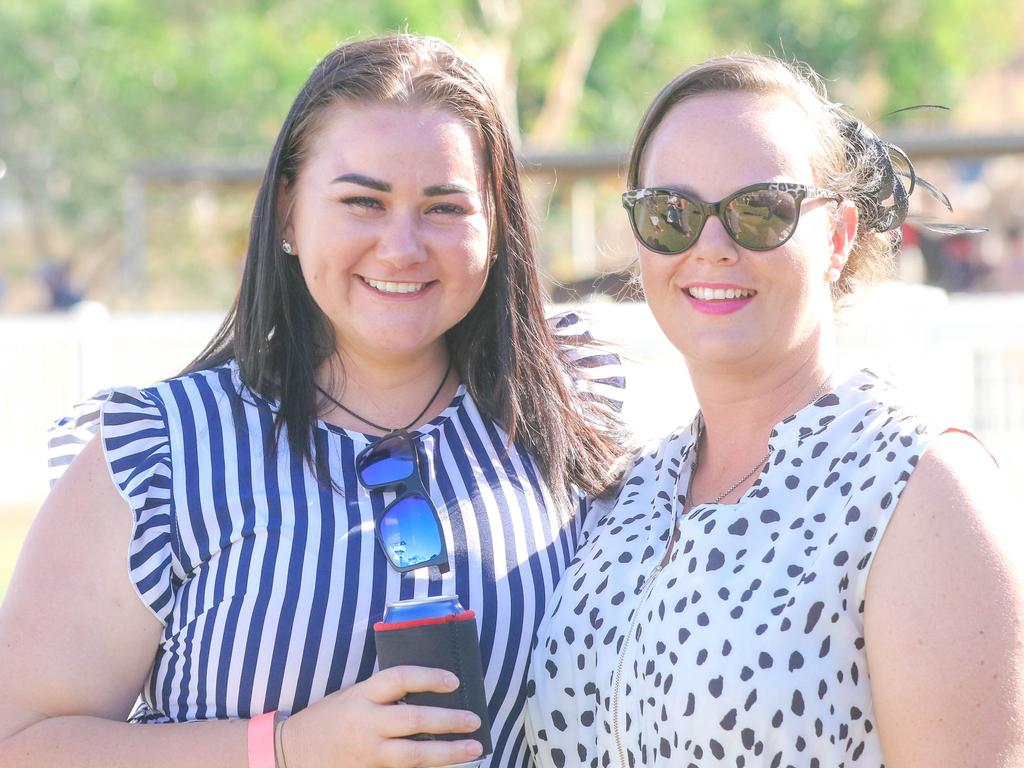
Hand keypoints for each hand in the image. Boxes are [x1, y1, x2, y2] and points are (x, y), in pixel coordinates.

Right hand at [282, 666, 484, 767]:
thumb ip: (384, 695)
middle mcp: (365, 724)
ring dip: (448, 752)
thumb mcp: (353, 696)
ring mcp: (366, 754)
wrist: (290, 753)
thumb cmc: (329, 719)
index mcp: (361, 695)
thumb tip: (429, 692)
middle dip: (449, 720)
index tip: (454, 681)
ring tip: (474, 748)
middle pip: (414, 720)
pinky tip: (446, 767)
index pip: (400, 679)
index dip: (429, 677)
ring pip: (414, 755)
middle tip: (475, 720)